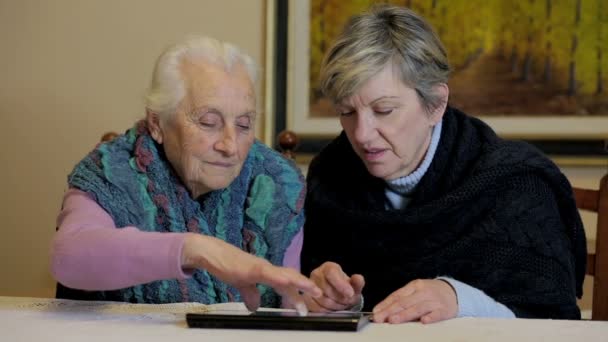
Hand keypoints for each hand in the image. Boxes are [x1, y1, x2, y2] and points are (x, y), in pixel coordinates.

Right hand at [182, 234, 321, 310]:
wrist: (212, 253)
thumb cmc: (226, 265)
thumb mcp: (241, 284)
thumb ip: (250, 294)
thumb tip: (254, 307)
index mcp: (266, 273)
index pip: (286, 283)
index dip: (298, 292)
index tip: (307, 303)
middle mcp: (267, 269)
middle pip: (291, 277)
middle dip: (305, 286)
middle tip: (319, 294)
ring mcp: (260, 267)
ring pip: (285, 274)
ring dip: (299, 283)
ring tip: (313, 289)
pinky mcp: (251, 268)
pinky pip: (268, 274)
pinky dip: (279, 279)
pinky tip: (287, 283)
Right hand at [304, 262, 364, 311]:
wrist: (337, 295)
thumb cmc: (345, 288)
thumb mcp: (354, 285)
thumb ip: (357, 282)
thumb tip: (358, 279)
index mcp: (329, 268)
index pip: (332, 274)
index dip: (341, 284)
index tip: (350, 294)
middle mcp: (316, 274)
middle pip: (326, 289)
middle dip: (340, 299)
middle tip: (348, 302)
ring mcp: (309, 287)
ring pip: (321, 299)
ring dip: (335, 306)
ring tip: (341, 305)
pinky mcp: (306, 298)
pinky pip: (316, 307)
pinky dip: (326, 311)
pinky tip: (332, 310)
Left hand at [372, 279, 456, 323]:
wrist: (454, 292)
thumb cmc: (430, 293)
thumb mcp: (415, 291)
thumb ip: (401, 299)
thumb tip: (382, 310)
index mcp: (414, 286)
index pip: (397, 295)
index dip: (385, 304)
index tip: (376, 312)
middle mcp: (423, 292)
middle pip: (405, 302)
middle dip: (390, 311)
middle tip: (380, 318)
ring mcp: (434, 300)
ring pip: (418, 307)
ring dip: (404, 315)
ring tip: (393, 320)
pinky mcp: (445, 309)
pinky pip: (437, 313)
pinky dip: (430, 317)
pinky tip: (423, 321)